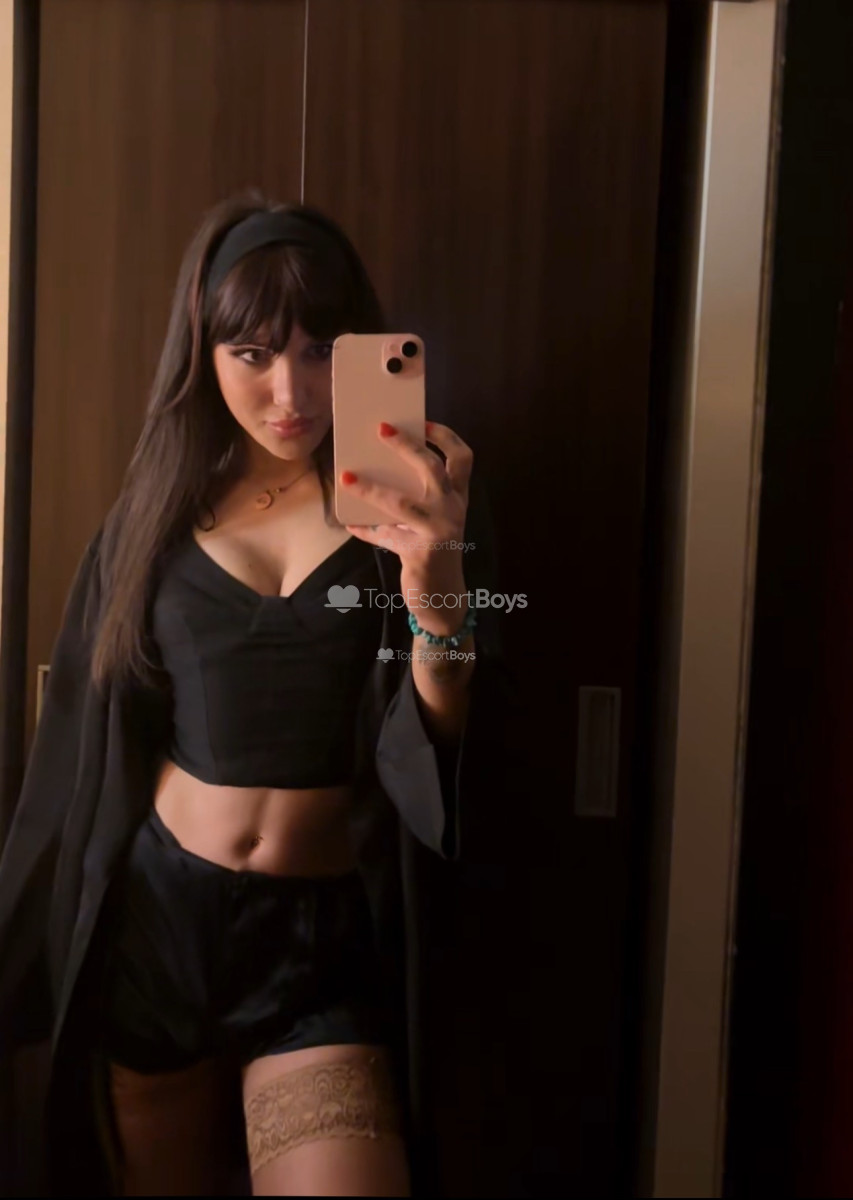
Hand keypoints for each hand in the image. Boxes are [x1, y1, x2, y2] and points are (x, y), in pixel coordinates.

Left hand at [339, 420, 472, 623]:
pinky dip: (365, 530)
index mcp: (457, 498)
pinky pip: (385, 536)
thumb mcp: (425, 523)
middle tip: (381, 429)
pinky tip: (350, 524)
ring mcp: (439, 531)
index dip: (446, 436)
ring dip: (371, 488)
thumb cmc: (431, 552)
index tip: (423, 422)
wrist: (442, 598)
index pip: (462, 459)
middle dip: (407, 446)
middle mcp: (453, 510)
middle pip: (434, 468)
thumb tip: (366, 476)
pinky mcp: (421, 553)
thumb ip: (406, 502)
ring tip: (347, 477)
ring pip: (402, 502)